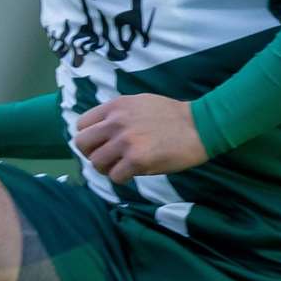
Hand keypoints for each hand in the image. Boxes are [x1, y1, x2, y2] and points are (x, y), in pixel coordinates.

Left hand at [74, 94, 207, 183]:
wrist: (199, 125)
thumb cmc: (172, 115)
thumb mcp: (139, 102)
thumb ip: (118, 114)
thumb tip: (101, 131)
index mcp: (115, 106)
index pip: (81, 124)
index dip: (89, 137)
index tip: (101, 143)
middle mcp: (116, 122)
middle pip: (82, 144)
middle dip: (92, 154)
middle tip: (108, 158)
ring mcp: (125, 142)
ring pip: (96, 163)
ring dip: (107, 169)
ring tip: (121, 167)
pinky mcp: (137, 160)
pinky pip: (115, 176)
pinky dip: (122, 178)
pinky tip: (134, 173)